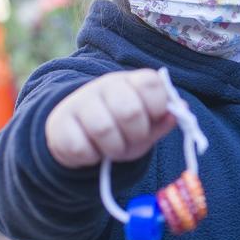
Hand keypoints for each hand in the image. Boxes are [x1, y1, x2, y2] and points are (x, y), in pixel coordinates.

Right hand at [45, 69, 177, 167]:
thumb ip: (165, 118)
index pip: (151, 83)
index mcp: (132, 82)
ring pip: (104, 130)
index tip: (153, 118)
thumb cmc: (124, 128)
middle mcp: (105, 86)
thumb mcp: (149, 124)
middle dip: (137, 134)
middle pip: (130, 111)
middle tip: (133, 138)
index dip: (158, 107)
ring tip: (114, 148)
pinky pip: (81, 147)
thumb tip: (180, 112)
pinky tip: (92, 150)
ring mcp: (79, 102)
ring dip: (115, 148)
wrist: (81, 133)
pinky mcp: (59, 123)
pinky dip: (92, 157)